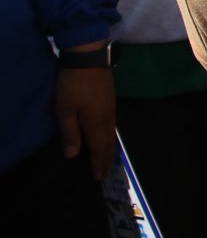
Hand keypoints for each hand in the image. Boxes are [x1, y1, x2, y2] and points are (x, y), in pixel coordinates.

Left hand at [54, 59, 116, 180]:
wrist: (88, 59)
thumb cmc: (73, 86)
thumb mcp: (65, 110)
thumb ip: (69, 133)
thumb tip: (73, 155)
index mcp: (97, 124)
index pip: (99, 149)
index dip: (98, 164)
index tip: (98, 178)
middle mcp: (107, 119)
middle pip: (108, 144)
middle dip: (107, 160)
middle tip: (106, 174)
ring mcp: (110, 109)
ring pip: (111, 134)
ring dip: (109, 149)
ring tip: (107, 159)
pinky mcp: (110, 101)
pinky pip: (111, 126)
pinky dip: (109, 137)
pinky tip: (106, 135)